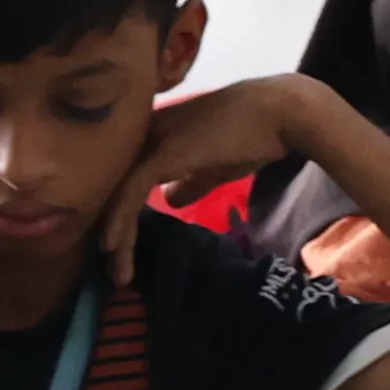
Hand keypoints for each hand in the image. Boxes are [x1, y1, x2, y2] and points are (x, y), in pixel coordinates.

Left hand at [94, 75, 318, 283]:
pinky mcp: (162, 152)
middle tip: (115, 271)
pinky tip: (113, 245)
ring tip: (119, 274)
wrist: (277, 114)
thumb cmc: (249, 137)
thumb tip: (169, 200)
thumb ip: (188, 182)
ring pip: (119, 194)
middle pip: (114, 189)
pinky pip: (131, 190)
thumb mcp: (211, 167)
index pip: (123, 182)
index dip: (119, 216)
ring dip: (117, 237)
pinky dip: (119, 219)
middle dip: (112, 232)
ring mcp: (151, 143)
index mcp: (151, 138)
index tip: (121, 251)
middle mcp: (143, 137)